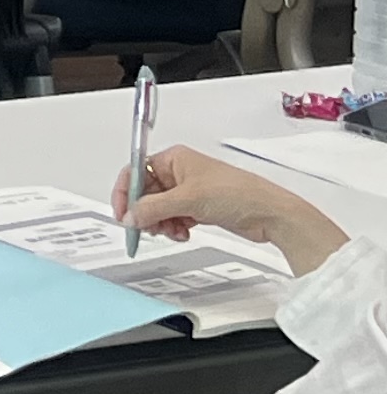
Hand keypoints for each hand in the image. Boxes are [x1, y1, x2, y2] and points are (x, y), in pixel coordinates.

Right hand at [119, 144, 348, 275]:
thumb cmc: (237, 194)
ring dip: (160, 223)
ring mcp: (189, 191)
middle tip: (148, 228)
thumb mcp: (188, 199)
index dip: (125, 193)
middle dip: (145, 212)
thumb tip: (129, 216)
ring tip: (172, 232)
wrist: (270, 214)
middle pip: (145, 192)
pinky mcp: (199, 208)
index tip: (122, 214)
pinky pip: (173, 218)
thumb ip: (152, 208)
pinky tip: (183, 234)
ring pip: (158, 208)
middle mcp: (179, 173)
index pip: (135, 171)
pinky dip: (173, 228)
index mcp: (174, 159)